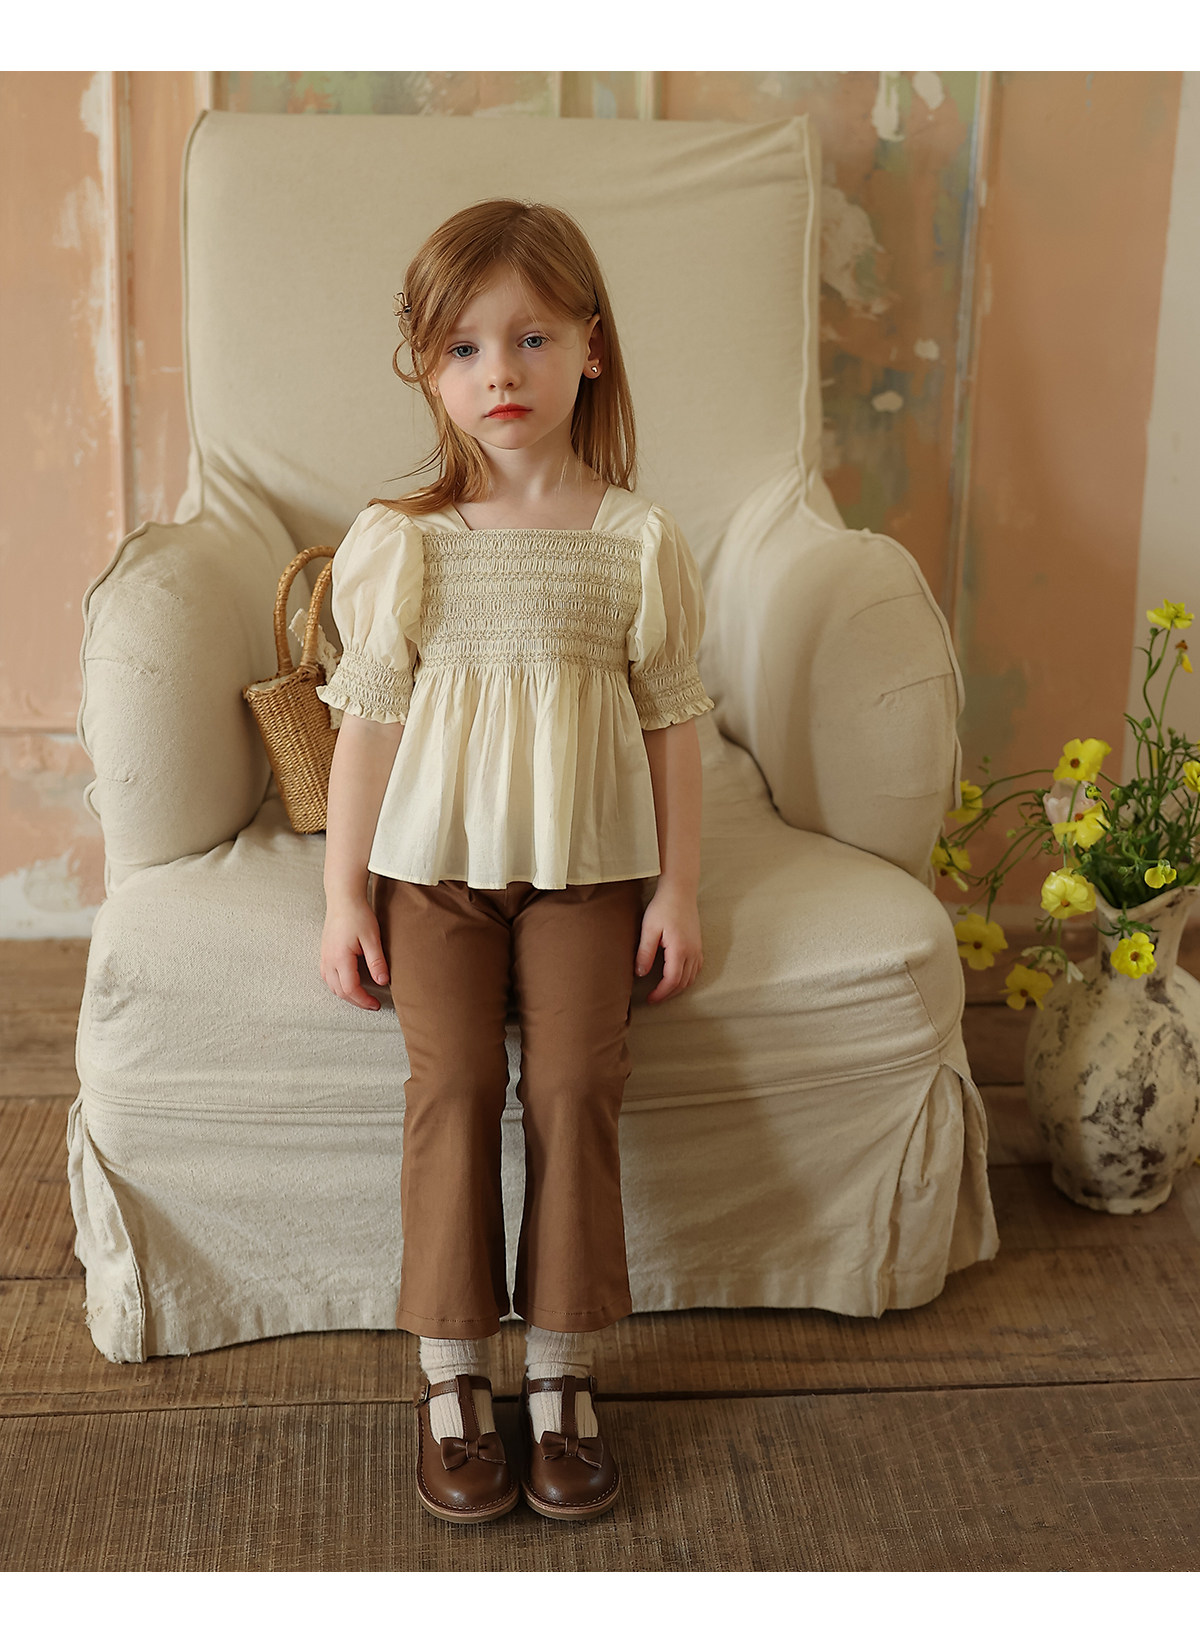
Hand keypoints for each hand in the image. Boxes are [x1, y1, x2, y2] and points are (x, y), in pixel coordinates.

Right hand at [321, 895, 389, 1010]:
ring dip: (346, 994)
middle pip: (340, 991)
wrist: (343, 899)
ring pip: (331, 986)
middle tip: (372, 1004)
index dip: (364, 1000)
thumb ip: (376, 962)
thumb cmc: (358, 915)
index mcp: (340, 958)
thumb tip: (382, 982)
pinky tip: (348, 983)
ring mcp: (324, 957)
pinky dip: (338, 985)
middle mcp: (328, 960)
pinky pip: (327, 977)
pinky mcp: (324, 953)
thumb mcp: (372, 939)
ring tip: (362, 996)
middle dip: (356, 1001)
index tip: (376, 1004)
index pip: (351, 989)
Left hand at [635, 881, 702, 1003]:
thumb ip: (645, 953)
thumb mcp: (649, 930)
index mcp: (680, 950)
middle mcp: (692, 952)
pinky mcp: (698, 944)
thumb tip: (640, 974)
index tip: (649, 999)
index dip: (661, 993)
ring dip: (678, 987)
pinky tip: (678, 977)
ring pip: (692, 977)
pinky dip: (687, 977)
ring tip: (663, 990)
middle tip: (654, 998)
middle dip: (668, 994)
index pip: (672, 981)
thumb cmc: (663, 907)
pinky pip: (697, 968)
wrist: (680, 890)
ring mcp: (698, 948)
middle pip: (683, 983)